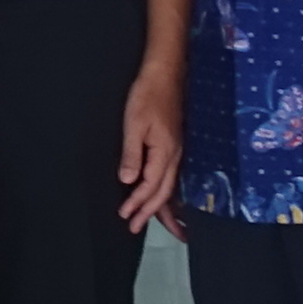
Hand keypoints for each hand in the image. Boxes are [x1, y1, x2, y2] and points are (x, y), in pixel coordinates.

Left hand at [114, 61, 183, 232]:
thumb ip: (132, 154)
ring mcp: (177, 151)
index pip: (150, 186)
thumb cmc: (148, 96)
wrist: (165, 76)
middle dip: (150, 212)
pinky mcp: (174, 146)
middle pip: (163, 192)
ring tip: (158, 224)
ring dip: (162, 206)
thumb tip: (128, 181)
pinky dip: (167, 191)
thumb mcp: (134, 124)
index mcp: (165, 152)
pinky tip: (163, 198)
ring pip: (170, 186)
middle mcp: (174, 156)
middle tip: (135, 227)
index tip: (125, 215)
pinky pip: (171, 176)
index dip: (137, 203)